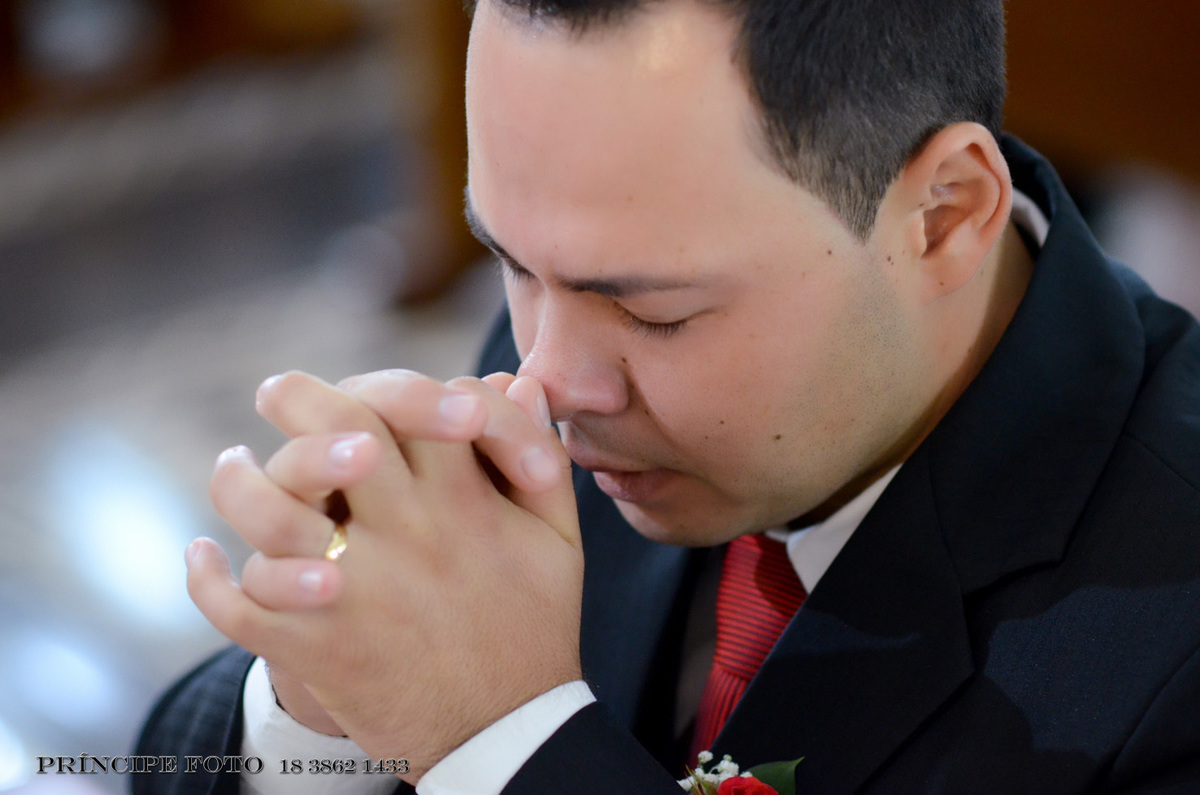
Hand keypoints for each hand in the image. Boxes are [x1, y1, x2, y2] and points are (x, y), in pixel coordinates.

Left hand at [192, 370, 580, 779]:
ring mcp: (355, 590)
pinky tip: (202, 553)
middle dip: (297, 396)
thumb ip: (539, 453)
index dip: (397, 386)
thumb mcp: (559, 539)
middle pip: (335, 431)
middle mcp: (405, 536)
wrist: (505, 732)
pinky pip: (238, 605)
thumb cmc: (535, 626)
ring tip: (233, 465)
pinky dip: (208, 577)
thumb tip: (513, 380)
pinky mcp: (318, 645)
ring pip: (268, 512)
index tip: (383, 394)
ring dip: (238, 479)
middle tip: (276, 391)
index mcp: (464, 504)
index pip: (413, 407)